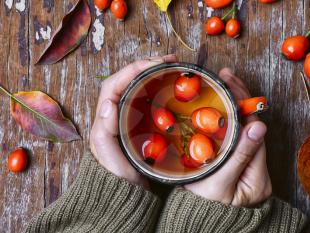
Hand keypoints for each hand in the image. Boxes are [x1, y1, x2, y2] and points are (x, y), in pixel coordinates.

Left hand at [90, 55, 176, 186]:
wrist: (126, 197)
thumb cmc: (118, 180)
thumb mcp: (110, 160)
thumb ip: (105, 133)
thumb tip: (108, 102)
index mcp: (104, 120)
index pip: (115, 84)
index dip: (134, 69)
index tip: (156, 64)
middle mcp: (113, 115)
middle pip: (126, 81)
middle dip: (146, 66)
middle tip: (170, 61)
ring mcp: (125, 118)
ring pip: (135, 87)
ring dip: (151, 74)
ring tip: (171, 68)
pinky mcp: (137, 124)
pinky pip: (144, 99)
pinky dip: (156, 88)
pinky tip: (169, 86)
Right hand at [185, 68, 271, 206]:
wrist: (193, 223)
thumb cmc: (204, 209)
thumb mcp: (219, 183)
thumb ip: (239, 156)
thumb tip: (259, 125)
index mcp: (257, 177)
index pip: (254, 132)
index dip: (245, 106)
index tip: (232, 84)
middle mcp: (255, 170)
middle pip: (250, 127)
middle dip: (240, 99)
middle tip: (225, 76)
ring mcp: (245, 166)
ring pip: (240, 130)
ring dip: (232, 106)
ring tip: (222, 85)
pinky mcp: (233, 164)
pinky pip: (232, 137)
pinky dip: (225, 119)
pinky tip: (217, 105)